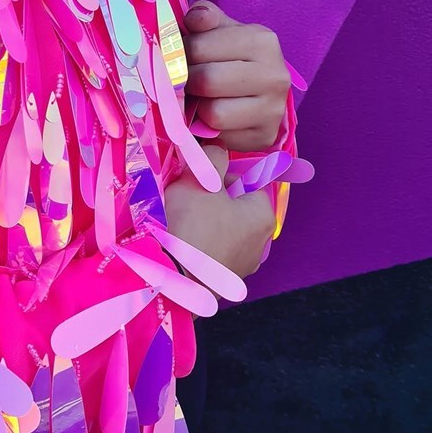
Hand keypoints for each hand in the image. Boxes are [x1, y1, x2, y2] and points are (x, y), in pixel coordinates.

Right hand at [164, 146, 275, 278]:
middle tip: (184, 199)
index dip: (221, 175)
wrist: (168, 279)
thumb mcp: (201, 178)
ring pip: (219, 230)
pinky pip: (209, 253)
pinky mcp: (220, 285)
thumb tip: (218, 148)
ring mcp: (240, 268)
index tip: (199, 180)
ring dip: (201, 223)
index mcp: (263, 216)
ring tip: (178, 223)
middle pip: (233, 207)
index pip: (248, 180)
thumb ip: (213, 156)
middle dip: (210, 200)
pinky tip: (178, 244)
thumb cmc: (191, 224)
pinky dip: (196, 247)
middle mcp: (260, 245)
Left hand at [184, 1, 290, 150]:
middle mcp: (274, 74)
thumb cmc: (232, 59)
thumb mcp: (220, 32)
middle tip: (187, 82)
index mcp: (262, 40)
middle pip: (206, 81)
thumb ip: (205, 19)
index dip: (180, 54)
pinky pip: (220, 137)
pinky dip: (209, 131)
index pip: (199, 47)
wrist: (260, 95)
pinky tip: (212, 120)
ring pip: (213, 113)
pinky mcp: (264, 136)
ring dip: (198, 109)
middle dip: (188, 83)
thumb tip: (194, 18)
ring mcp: (273, 109)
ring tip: (200, 100)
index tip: (182, 58)